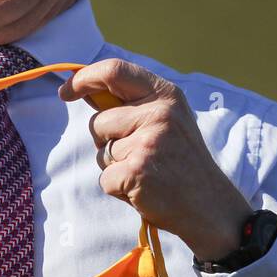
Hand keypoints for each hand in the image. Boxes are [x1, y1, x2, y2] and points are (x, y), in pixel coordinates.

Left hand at [58, 58, 252, 260]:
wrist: (210, 205)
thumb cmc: (182, 161)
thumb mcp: (168, 120)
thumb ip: (132, 104)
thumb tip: (86, 90)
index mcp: (165, 95)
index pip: (113, 71)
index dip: (83, 79)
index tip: (66, 91)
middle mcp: (158, 114)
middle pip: (98, 122)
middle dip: (106, 141)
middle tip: (140, 155)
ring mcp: (147, 143)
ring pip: (100, 152)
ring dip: (115, 166)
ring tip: (148, 171)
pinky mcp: (136, 172)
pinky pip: (105, 178)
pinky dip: (118, 188)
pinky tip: (145, 189)